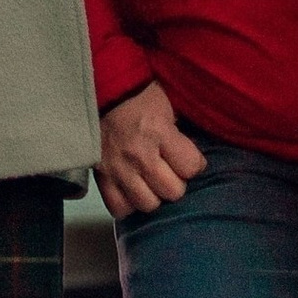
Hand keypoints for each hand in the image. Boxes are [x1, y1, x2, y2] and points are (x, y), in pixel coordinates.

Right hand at [97, 81, 204, 218]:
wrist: (100, 90)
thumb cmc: (139, 95)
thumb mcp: (168, 102)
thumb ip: (181, 128)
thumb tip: (198, 152)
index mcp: (158, 131)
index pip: (191, 167)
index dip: (195, 163)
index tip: (189, 158)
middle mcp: (139, 154)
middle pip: (172, 191)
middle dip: (176, 181)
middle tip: (170, 170)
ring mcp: (117, 168)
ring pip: (148, 203)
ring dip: (154, 194)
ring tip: (152, 182)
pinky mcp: (101, 176)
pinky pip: (118, 207)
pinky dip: (128, 203)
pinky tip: (133, 190)